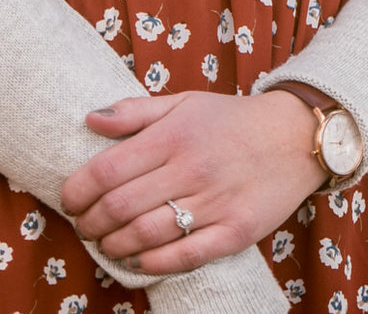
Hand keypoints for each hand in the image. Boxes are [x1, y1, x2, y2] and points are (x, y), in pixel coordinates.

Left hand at [61, 90, 322, 275]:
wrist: (297, 136)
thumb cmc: (233, 120)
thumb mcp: (185, 103)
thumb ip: (136, 112)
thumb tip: (90, 120)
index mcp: (175, 135)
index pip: (107, 171)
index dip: (77, 191)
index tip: (70, 200)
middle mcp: (192, 169)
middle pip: (119, 208)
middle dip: (90, 224)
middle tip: (85, 227)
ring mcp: (215, 203)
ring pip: (145, 236)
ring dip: (114, 246)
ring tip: (108, 244)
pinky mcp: (236, 231)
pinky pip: (184, 256)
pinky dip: (152, 265)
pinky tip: (138, 261)